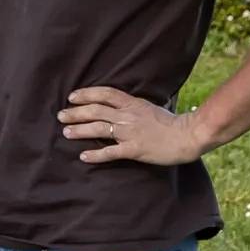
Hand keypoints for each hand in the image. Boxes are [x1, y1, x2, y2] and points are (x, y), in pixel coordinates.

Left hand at [58, 87, 208, 165]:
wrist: (188, 136)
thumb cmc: (171, 122)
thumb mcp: (150, 107)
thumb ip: (134, 106)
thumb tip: (121, 104)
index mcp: (133, 104)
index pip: (105, 94)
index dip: (87, 94)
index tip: (72, 97)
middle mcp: (128, 116)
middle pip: (96, 110)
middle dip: (76, 113)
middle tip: (61, 116)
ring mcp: (130, 133)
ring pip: (99, 129)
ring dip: (80, 130)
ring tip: (66, 133)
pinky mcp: (134, 149)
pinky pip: (111, 152)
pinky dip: (95, 155)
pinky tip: (83, 156)